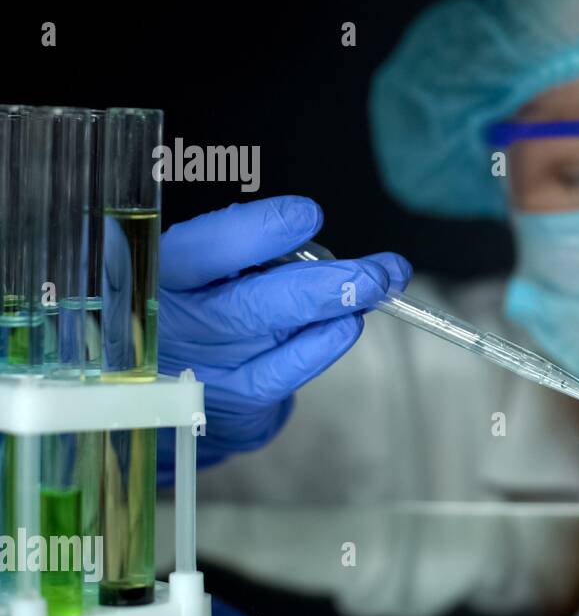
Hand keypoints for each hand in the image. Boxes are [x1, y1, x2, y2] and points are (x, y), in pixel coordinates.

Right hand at [156, 196, 411, 470]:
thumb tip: (306, 231)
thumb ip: (242, 247)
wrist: (171, 385)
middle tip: (374, 272)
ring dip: (337, 308)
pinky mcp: (232, 399)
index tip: (308, 216)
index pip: (204, 249)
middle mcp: (176, 323)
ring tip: (380, 285)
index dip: (257, 233)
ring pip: (274, 337)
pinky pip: (280, 373)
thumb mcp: (202, 266)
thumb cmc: (199, 304)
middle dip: (321, 284)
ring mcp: (203, 367)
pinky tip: (348, 325)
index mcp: (162, 273)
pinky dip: (320, 348)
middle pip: (249, 304)